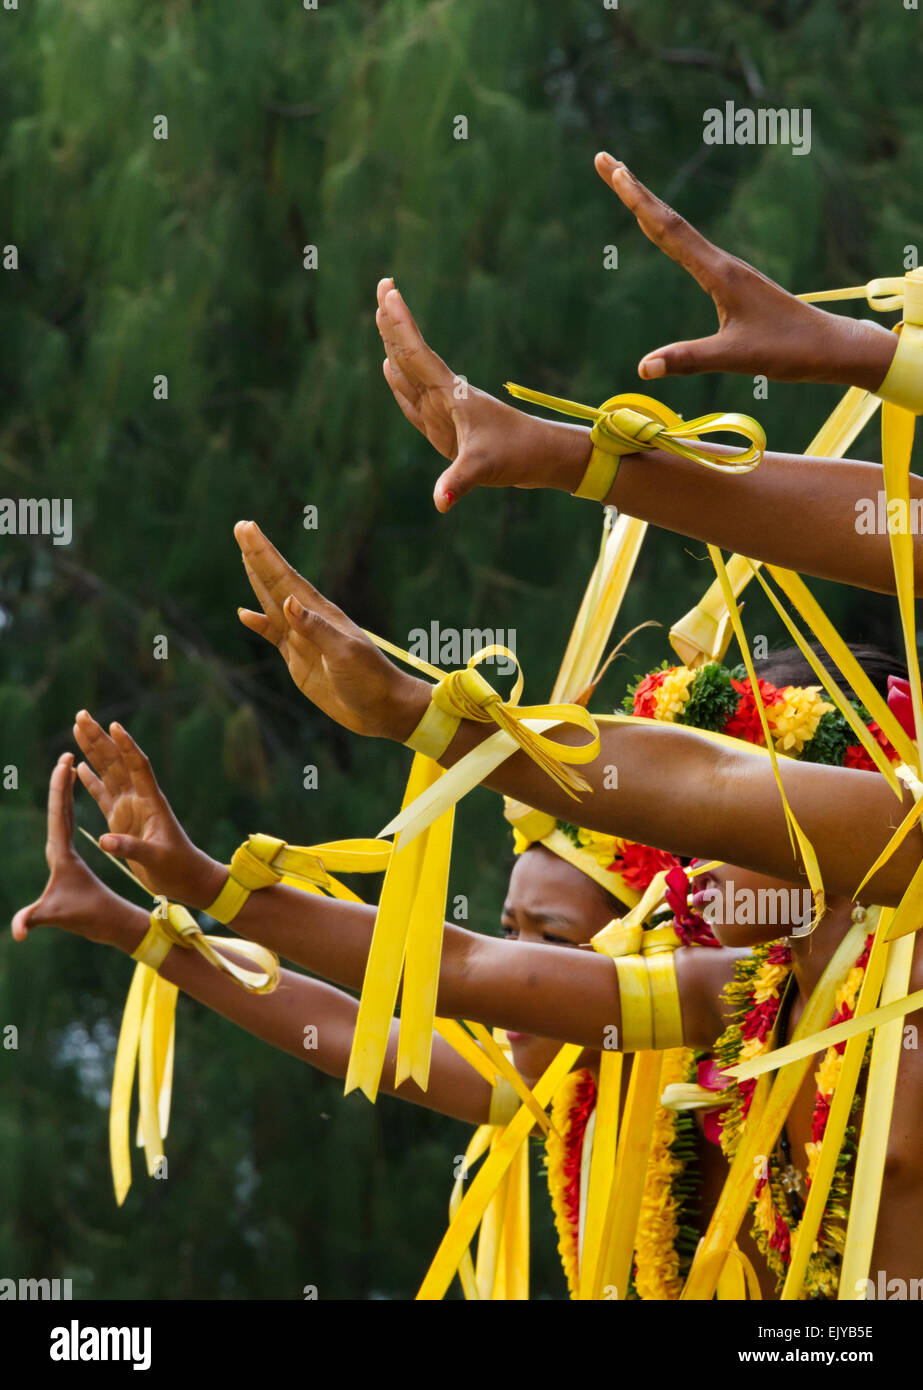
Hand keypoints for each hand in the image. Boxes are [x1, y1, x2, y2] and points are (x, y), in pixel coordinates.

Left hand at [12, 754, 138, 946]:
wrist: (103, 926)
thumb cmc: (84, 918)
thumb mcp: (54, 915)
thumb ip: (30, 919)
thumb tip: (16, 932)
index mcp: (57, 853)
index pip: (56, 814)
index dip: (59, 788)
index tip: (64, 763)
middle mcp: (56, 850)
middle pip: (56, 809)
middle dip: (59, 782)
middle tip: (65, 755)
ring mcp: (62, 853)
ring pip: (61, 813)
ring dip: (63, 789)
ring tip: (67, 765)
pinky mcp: (69, 857)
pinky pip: (68, 822)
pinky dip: (69, 803)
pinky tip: (73, 793)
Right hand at [72, 713, 225, 909]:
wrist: (186, 879)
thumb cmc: (178, 868)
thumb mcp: (156, 859)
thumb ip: (131, 848)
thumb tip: (104, 841)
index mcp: (151, 802)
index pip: (138, 766)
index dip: (127, 746)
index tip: (114, 725)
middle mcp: (139, 798)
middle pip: (117, 761)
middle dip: (100, 738)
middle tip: (82, 714)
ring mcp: (129, 807)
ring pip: (108, 772)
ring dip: (93, 751)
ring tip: (78, 728)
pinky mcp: (121, 819)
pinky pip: (103, 794)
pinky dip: (91, 780)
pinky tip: (80, 765)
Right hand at [235, 519, 429, 739]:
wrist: (383, 709)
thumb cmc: (370, 679)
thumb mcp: (344, 654)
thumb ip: (316, 629)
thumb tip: (287, 602)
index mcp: (320, 614)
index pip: (285, 577)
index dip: (265, 553)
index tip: (248, 528)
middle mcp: (309, 620)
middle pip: (276, 582)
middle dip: (258, 556)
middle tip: (241, 528)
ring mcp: (302, 638)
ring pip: (271, 603)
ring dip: (257, 580)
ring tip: (243, 555)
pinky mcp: (299, 659)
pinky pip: (273, 635)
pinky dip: (258, 624)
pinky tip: (244, 614)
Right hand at [376, 279, 590, 508]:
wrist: (540, 458)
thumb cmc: (516, 455)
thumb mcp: (484, 468)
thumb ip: (459, 482)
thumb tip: (440, 502)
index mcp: (451, 395)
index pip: (418, 354)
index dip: (401, 325)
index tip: (388, 291)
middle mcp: (444, 396)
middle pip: (411, 353)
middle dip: (394, 322)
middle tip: (382, 285)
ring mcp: (443, 409)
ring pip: (410, 371)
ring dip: (394, 344)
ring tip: (381, 316)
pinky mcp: (443, 425)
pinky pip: (412, 398)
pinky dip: (397, 381)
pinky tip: (390, 368)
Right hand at [594, 152, 896, 391]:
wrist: (831, 347)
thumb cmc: (789, 351)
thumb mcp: (736, 358)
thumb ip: (689, 359)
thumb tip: (643, 368)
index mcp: (720, 273)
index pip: (669, 230)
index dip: (637, 199)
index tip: (612, 168)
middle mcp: (722, 264)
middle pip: (669, 220)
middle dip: (634, 191)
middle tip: (603, 160)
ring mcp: (728, 271)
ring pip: (679, 231)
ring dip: (649, 207)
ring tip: (623, 186)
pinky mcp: (733, 283)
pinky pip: (690, 249)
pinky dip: (667, 232)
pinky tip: (663, 232)